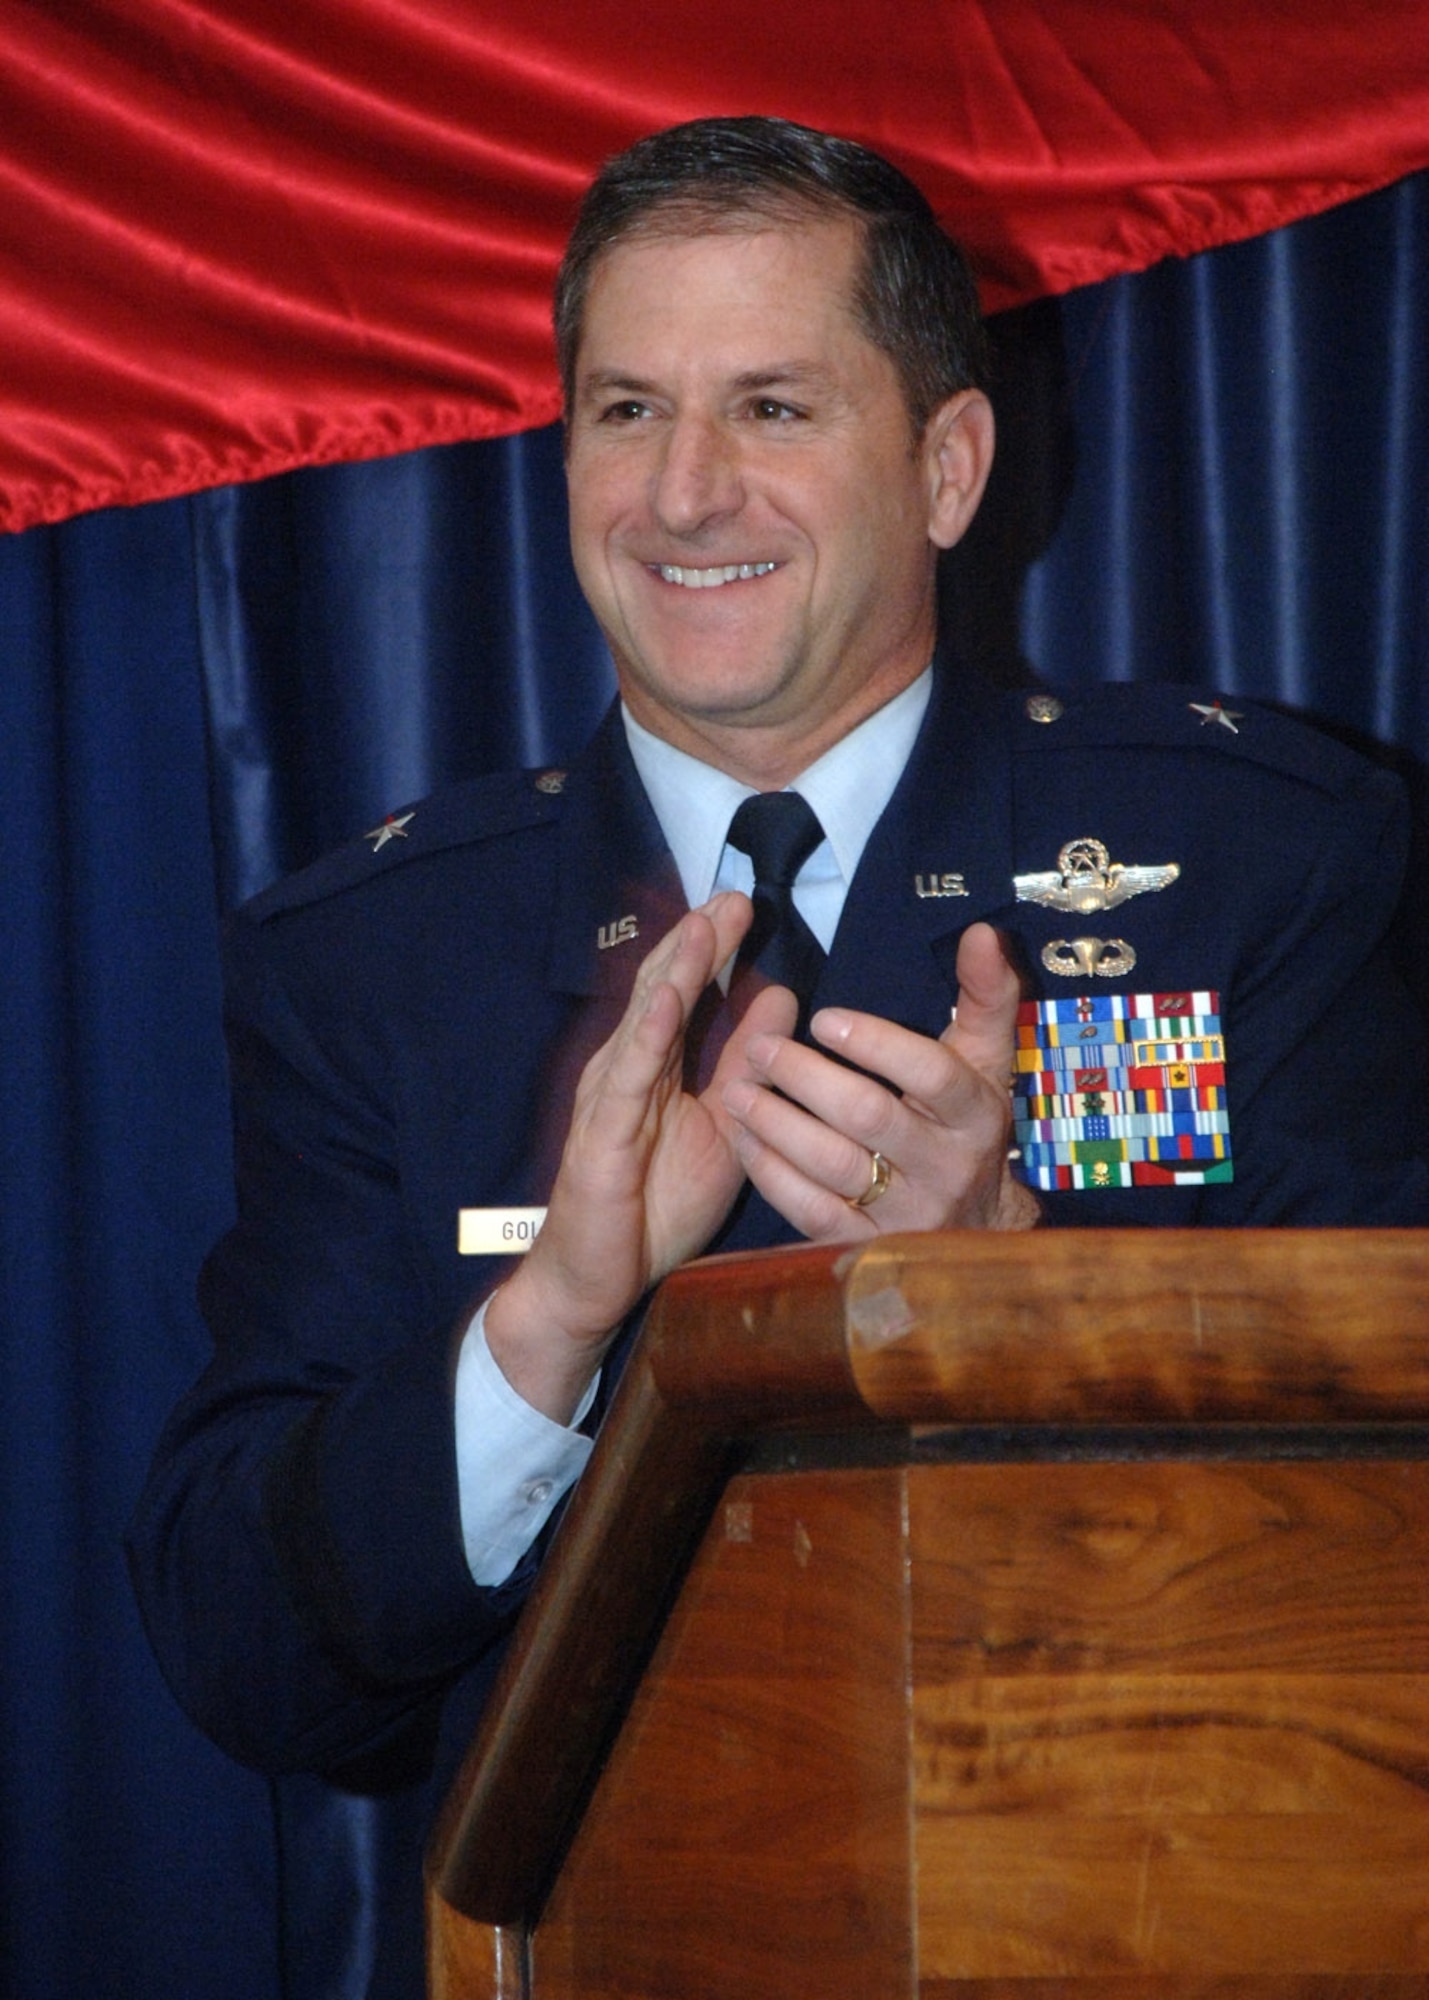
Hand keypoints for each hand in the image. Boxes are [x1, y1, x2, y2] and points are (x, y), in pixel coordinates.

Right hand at [485, 892, 794, 1417]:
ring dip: (675, 969)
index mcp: (656, 1069)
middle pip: (663, 990)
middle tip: (731, 893)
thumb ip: (744, 1065)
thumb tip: (781, 1000)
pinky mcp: (603, 1133)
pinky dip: (649, 1032)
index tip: (747, 905)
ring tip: (703, 923)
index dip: (714, 950)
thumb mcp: (722, 1128)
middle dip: (697, 941)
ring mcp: (610, 1097)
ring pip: (644, 1019)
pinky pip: (628, 1075)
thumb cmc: (652, 1207)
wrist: (595, 1280)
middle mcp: (627, 1070)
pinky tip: (669, 997)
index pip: (686, 995)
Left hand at [719, 921, 1038, 1240]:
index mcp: (976, 1114)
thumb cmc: (967, 1123)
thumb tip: (981, 932)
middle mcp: (945, 1167)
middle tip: (758, 1048)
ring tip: (736, 1089)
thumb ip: (985, 995)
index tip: (822, 1017)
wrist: (977, 1227)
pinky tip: (744, 1139)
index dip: (876, 1043)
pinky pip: (811, 1211)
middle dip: (806, 1078)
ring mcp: (906, 1213)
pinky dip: (771, 1174)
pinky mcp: (866, 1245)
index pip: (930, 1073)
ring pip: (832, 1166)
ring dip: (775, 1124)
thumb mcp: (986, 1062)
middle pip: (870, 1116)